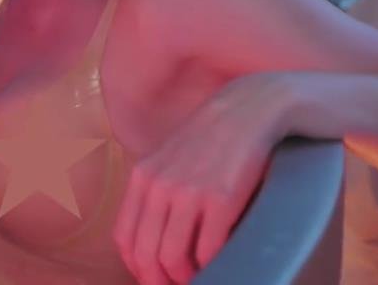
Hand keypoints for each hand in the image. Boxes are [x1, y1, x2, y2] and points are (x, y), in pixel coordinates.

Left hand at [112, 73, 291, 283]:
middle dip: (158, 281)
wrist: (252, 108)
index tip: (153, 278)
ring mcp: (189, 192)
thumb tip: (156, 234)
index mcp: (143, 176)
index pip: (125, 238)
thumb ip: (158, 188)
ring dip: (183, 279)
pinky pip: (207, 251)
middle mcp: (159, 185)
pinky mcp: (221, 199)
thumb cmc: (215, 137)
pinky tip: (219, 265)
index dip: (136, 267)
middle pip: (145, 253)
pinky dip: (210, 268)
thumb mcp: (172, 157)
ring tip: (198, 280)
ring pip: (172, 257)